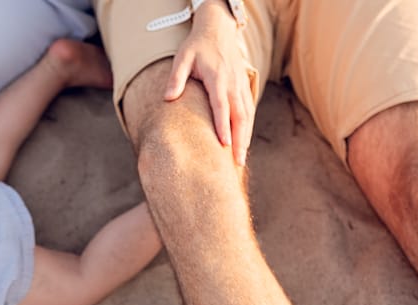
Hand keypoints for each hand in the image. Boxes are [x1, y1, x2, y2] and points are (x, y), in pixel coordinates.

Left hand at [164, 1, 253, 165]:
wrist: (218, 29)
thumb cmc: (197, 46)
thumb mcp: (182, 57)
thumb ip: (176, 78)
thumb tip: (168, 99)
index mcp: (218, 77)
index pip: (221, 105)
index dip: (223, 125)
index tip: (224, 144)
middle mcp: (233, 83)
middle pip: (240, 115)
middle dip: (240, 140)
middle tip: (236, 163)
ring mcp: (241, 85)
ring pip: (247, 115)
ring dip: (245, 138)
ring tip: (240, 160)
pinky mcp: (244, 87)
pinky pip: (249, 111)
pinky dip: (248, 128)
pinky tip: (243, 143)